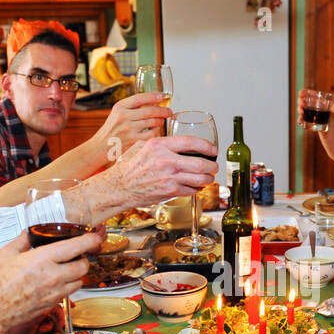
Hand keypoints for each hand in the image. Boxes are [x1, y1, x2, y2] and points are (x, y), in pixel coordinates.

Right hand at [0, 229, 103, 333]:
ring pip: (79, 281)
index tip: (96, 235)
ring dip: (77, 272)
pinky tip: (55, 281)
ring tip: (64, 267)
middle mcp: (54, 276)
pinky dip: (68, 285)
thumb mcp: (5, 254)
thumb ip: (22, 241)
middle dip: (84, 257)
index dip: (92, 239)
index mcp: (43, 259)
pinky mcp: (52, 304)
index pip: (78, 247)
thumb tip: (28, 233)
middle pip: (84, 265)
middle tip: (75, 253)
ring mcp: (55, 292)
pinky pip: (69, 292)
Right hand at [93, 91, 171, 156]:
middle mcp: (123, 116)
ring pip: (153, 122)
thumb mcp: (117, 113)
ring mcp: (128, 129)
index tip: (163, 96)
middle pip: (150, 110)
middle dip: (163, 111)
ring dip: (161, 121)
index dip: (154, 96)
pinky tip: (156, 131)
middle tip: (169, 111)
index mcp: (120, 107)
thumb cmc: (113, 129)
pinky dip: (157, 132)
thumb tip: (154, 101)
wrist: (101, 146)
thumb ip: (132, 107)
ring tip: (162, 121)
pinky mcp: (133, 140)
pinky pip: (152, 134)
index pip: (140, 98)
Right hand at [95, 134, 218, 208]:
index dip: (207, 145)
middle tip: (214, 166)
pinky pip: (192, 190)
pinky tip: (196, 186)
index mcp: (159, 145)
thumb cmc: (129, 167)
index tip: (213, 149)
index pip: (191, 142)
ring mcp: (169, 177)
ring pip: (200, 178)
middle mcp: (166, 161)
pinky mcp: (170, 191)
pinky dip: (197, 188)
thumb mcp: (143, 146)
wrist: (120, 187)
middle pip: (201, 163)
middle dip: (212, 166)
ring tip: (208, 177)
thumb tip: (178, 142)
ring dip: (208, 179)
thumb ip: (161, 143)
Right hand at [296, 90, 333, 124]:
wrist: (328, 122)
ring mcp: (306, 111)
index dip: (302, 92)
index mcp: (313, 97)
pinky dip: (299, 119)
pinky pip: (300, 118)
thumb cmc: (329, 110)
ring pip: (299, 108)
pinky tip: (300, 122)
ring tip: (302, 113)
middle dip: (300, 102)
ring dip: (299, 110)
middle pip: (301, 100)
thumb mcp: (333, 108)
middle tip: (303, 105)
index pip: (305, 92)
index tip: (301, 94)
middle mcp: (308, 103)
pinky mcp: (305, 118)